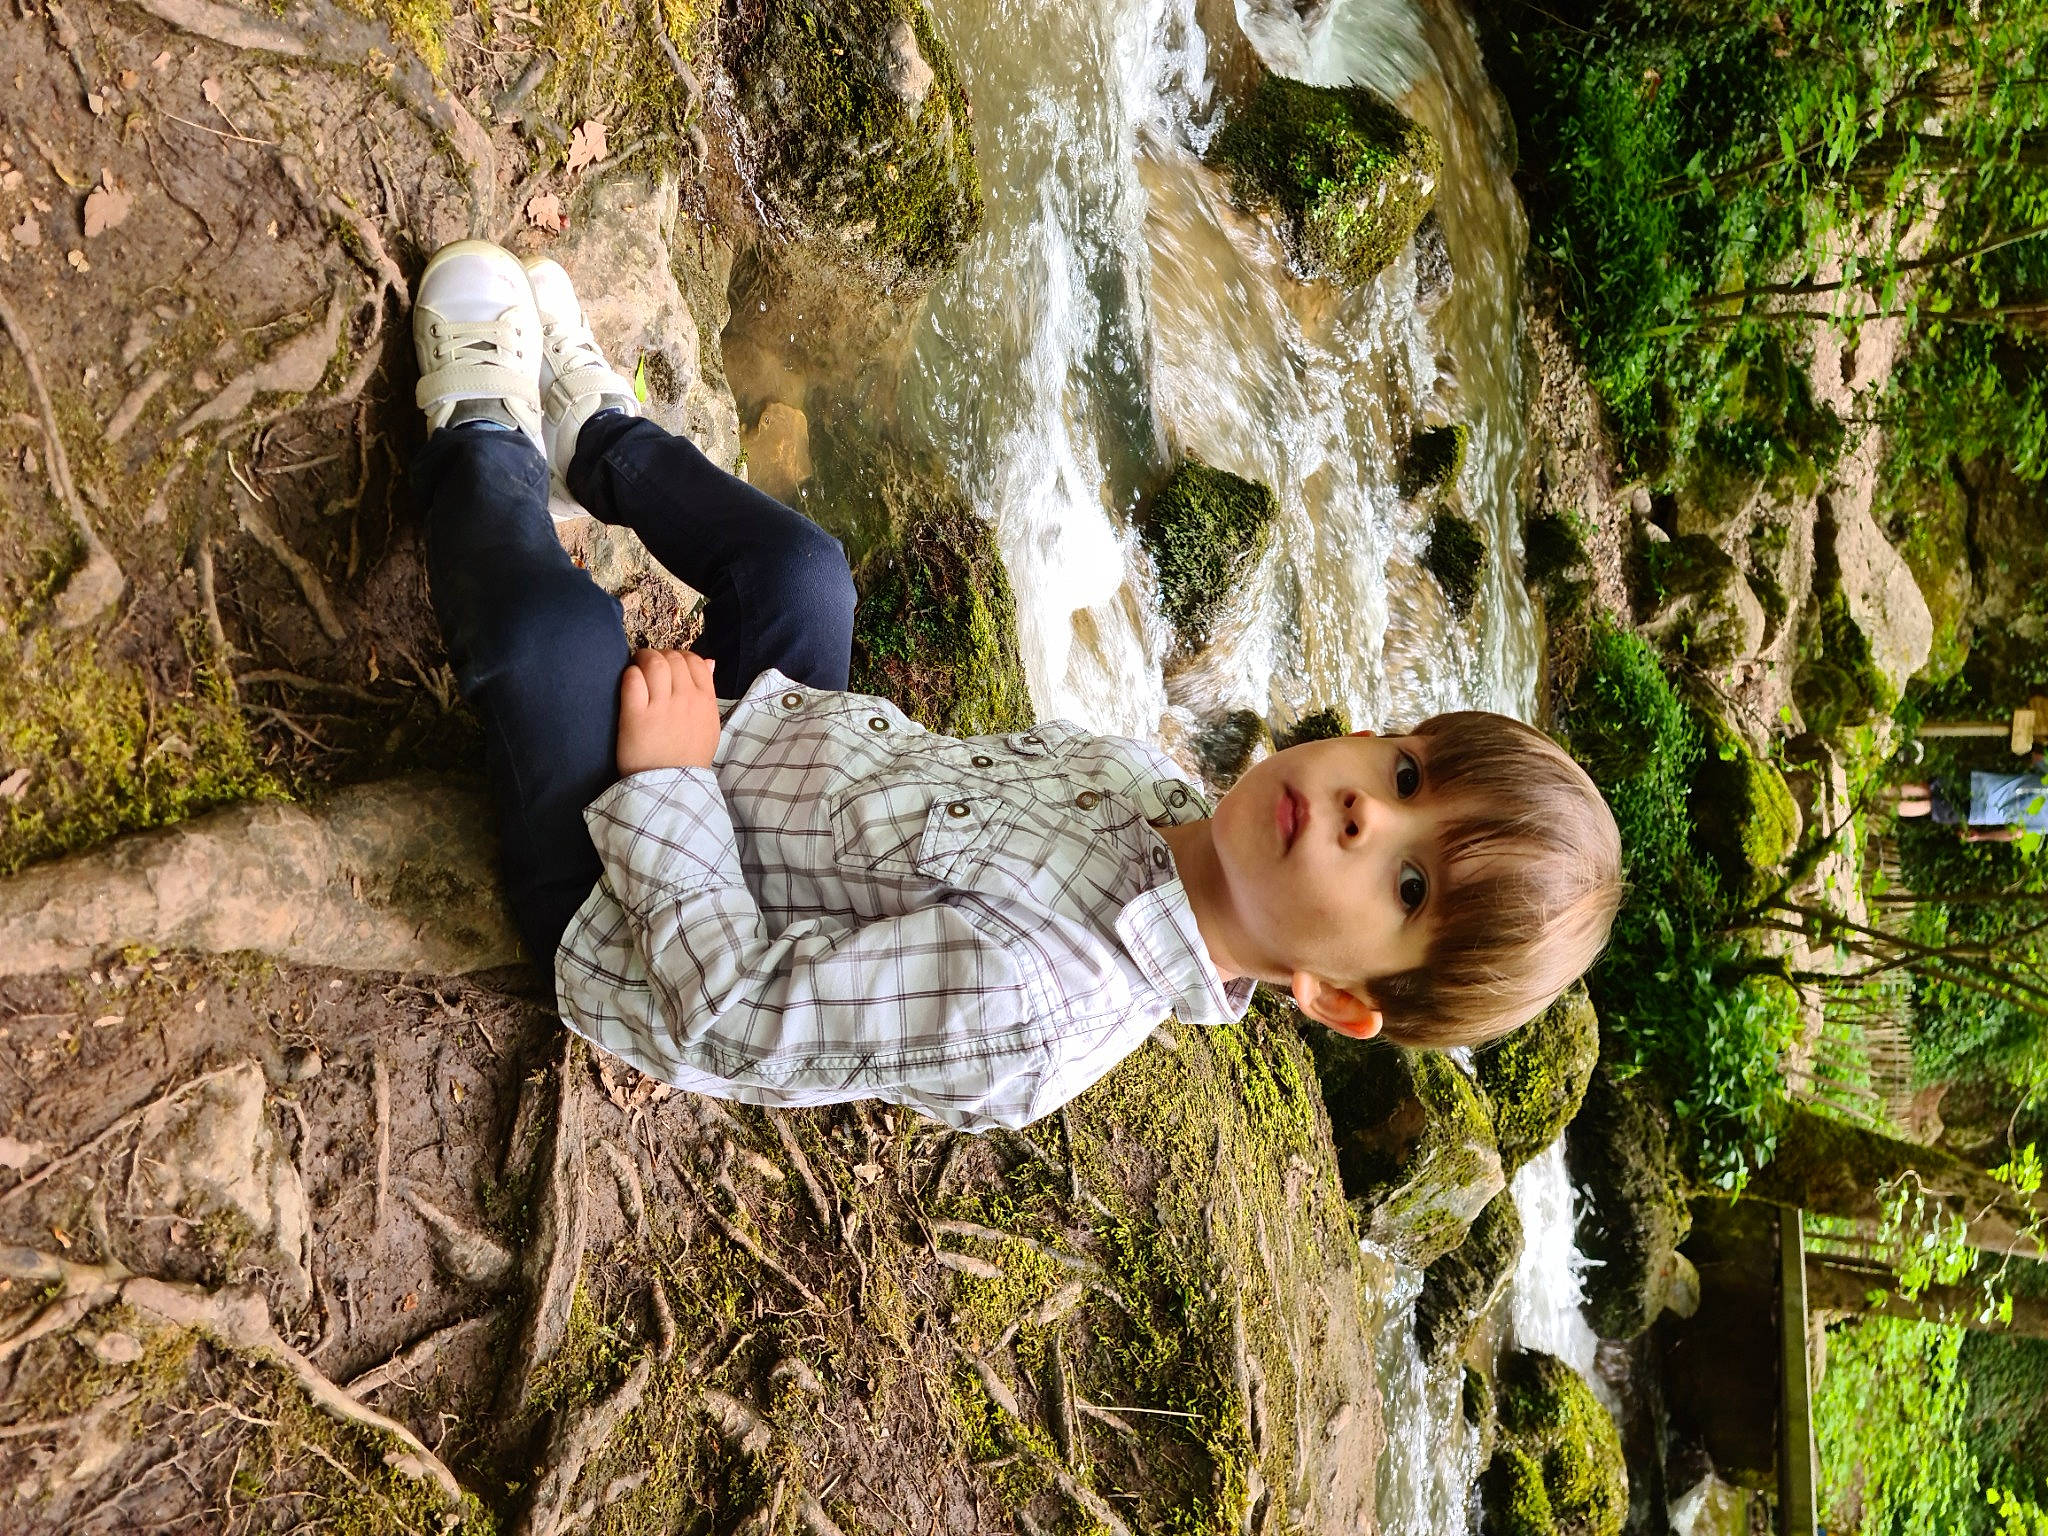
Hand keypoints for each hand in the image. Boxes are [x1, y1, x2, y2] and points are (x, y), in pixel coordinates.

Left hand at [617, 648, 719, 773]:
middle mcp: (686, 699)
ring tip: (636, 668)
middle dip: (659, 655)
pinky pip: (633, 680)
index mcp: (705, 700)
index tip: (669, 665)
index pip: (695, 660)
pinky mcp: (637, 716)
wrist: (672, 787)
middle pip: (673, 658)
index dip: (679, 656)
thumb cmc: (689, 757)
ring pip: (654, 663)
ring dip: (642, 659)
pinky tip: (628, 682)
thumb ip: (708, 691)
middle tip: (648, 665)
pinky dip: (630, 674)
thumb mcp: (710, 724)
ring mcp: (662, 707)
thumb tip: (710, 662)